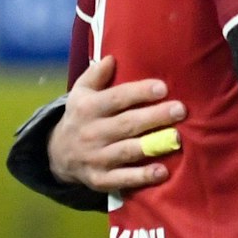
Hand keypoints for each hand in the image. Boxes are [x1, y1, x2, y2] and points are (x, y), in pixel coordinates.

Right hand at [47, 56, 184, 195]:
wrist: (58, 154)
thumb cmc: (80, 116)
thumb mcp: (81, 92)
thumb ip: (96, 74)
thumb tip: (112, 58)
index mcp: (87, 108)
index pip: (116, 98)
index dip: (139, 93)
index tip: (163, 87)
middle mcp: (91, 132)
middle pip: (126, 124)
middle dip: (154, 116)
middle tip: (180, 110)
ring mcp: (96, 157)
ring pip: (127, 150)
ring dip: (152, 145)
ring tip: (176, 138)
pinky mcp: (100, 179)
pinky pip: (122, 179)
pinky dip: (141, 176)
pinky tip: (162, 171)